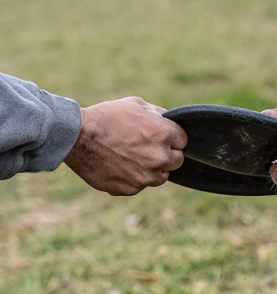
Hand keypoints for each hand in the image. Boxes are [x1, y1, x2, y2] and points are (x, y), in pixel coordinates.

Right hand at [65, 97, 187, 195]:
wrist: (77, 137)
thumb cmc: (107, 117)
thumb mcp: (136, 104)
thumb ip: (159, 115)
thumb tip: (170, 121)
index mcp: (164, 134)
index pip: (183, 141)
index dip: (172, 138)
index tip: (161, 136)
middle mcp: (159, 157)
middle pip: (177, 161)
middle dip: (167, 154)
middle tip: (148, 148)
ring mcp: (146, 176)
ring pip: (161, 176)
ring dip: (153, 169)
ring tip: (133, 157)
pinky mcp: (131, 188)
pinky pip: (141, 185)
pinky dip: (134, 178)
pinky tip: (120, 166)